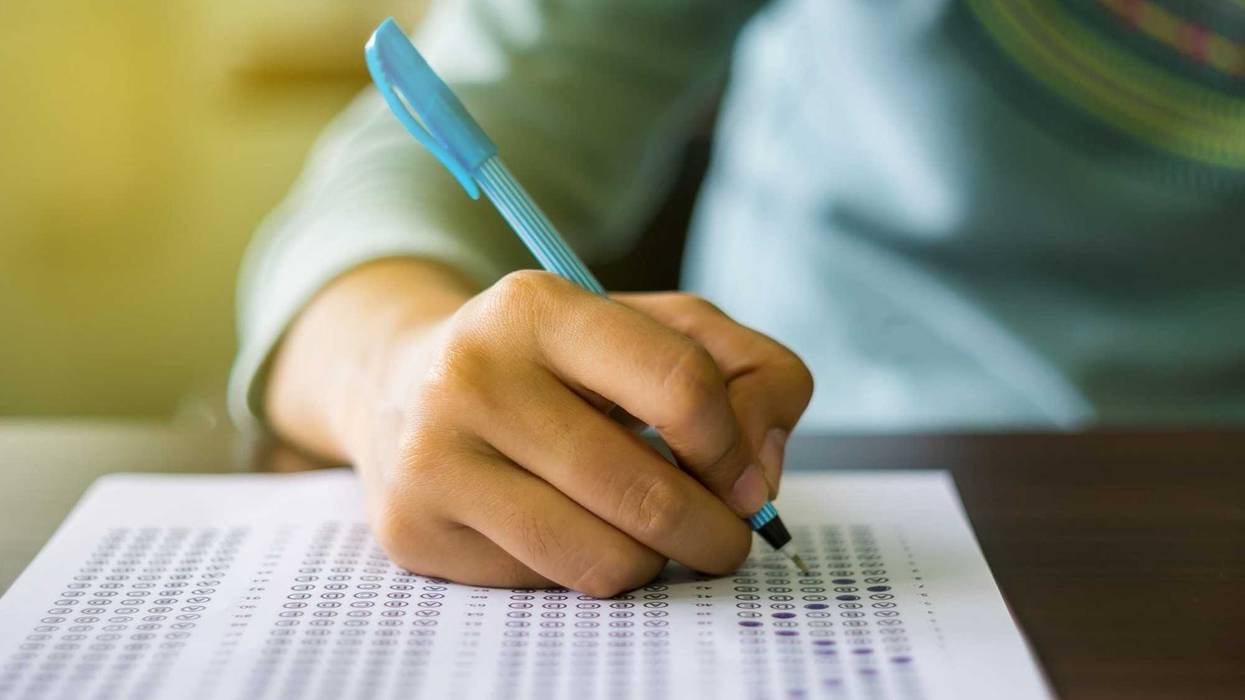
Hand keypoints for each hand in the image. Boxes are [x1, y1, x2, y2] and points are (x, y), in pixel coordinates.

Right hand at [269, 262, 812, 596]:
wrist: (401, 385)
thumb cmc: (552, 361)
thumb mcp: (650, 328)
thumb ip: (745, 370)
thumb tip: (760, 475)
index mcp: (537, 308)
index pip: (682, 387)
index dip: (736, 449)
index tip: (747, 481)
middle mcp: (472, 376)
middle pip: (648, 494)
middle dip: (716, 534)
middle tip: (725, 538)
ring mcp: (434, 458)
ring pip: (605, 560)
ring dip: (655, 562)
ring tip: (649, 535)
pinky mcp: (414, 530)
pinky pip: (550, 586)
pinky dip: (587, 571)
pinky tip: (572, 531)